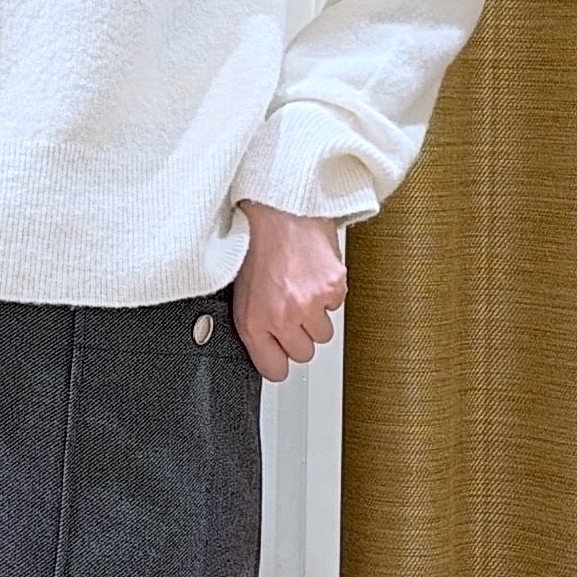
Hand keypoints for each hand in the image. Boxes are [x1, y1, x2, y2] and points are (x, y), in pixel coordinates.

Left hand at [231, 203, 347, 381]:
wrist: (277, 206)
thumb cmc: (255, 241)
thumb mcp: (239, 290)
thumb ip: (254, 322)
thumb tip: (267, 346)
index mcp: (252, 321)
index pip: (274, 370)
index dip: (278, 361)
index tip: (280, 353)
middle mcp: (281, 317)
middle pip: (303, 354)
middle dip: (298, 335)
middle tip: (290, 309)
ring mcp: (309, 304)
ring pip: (323, 334)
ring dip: (315, 316)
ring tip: (302, 288)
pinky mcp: (333, 288)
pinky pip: (337, 307)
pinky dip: (329, 294)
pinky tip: (313, 274)